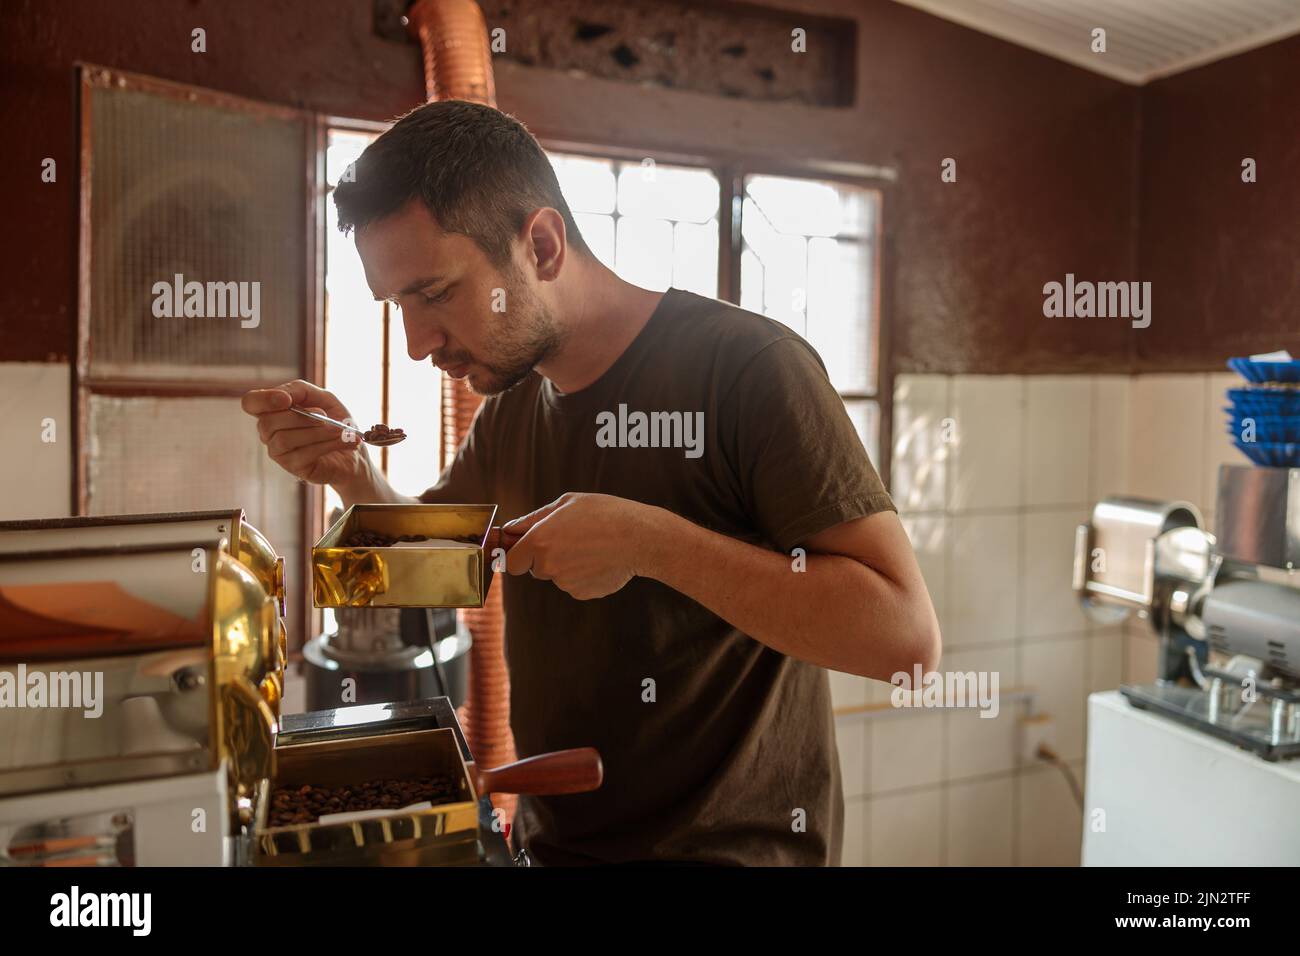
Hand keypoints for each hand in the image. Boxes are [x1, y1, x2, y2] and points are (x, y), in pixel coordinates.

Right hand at [240, 380, 368, 486]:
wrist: (353, 448)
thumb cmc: (334, 420)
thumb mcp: (322, 397)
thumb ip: (300, 390)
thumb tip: (283, 395)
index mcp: (272, 410)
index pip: (250, 403)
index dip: (264, 400)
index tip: (287, 400)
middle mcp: (269, 432)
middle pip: (268, 422)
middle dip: (301, 417)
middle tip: (326, 417)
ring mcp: (278, 452)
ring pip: (285, 439)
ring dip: (318, 432)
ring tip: (339, 430)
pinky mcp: (293, 467)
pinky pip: (304, 454)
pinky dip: (328, 444)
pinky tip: (343, 441)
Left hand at [503, 493, 657, 599]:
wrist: (639, 538)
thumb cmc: (604, 514)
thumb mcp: (566, 504)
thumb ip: (533, 519)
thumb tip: (510, 529)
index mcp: (539, 542)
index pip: (511, 562)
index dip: (518, 555)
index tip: (526, 549)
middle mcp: (548, 566)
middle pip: (535, 569)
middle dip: (545, 557)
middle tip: (570, 540)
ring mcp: (565, 583)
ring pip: (556, 576)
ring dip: (566, 565)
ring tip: (591, 547)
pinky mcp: (582, 593)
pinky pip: (574, 585)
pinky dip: (582, 575)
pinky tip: (599, 560)